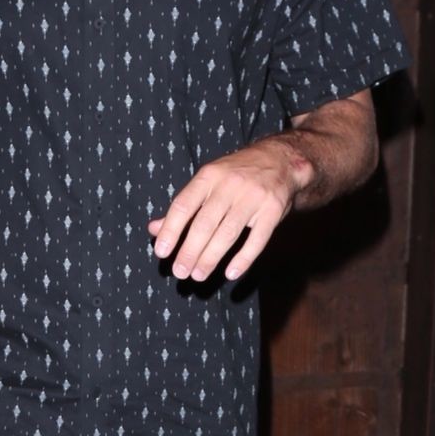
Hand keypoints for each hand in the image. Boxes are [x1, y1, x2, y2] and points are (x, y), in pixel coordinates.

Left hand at [149, 140, 312, 281]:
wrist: (281, 160)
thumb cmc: (236, 175)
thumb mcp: (207, 182)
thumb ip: (183, 207)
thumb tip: (153, 229)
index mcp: (208, 176)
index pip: (183, 205)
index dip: (170, 230)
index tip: (161, 252)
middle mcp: (230, 184)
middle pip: (204, 223)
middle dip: (190, 251)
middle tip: (180, 272)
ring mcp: (253, 196)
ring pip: (228, 233)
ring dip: (211, 258)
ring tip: (198, 275)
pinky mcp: (273, 209)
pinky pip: (257, 239)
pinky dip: (244, 258)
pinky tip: (231, 273)